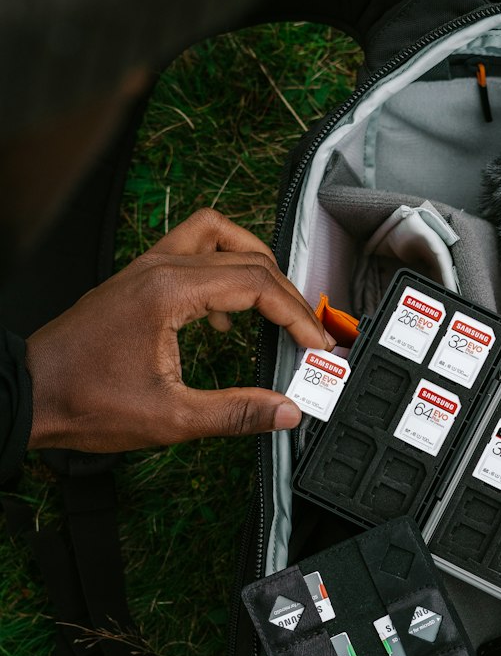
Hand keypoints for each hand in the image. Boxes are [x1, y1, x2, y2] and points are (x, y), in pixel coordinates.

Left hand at [25, 209, 331, 449]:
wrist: (30, 394)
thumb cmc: (83, 401)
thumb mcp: (171, 419)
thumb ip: (237, 413)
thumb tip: (287, 411)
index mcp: (169, 292)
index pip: (257, 284)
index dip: (296, 315)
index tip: (316, 343)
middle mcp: (158, 267)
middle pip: (246, 256)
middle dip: (286, 293)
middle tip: (307, 330)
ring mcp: (145, 268)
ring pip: (218, 236)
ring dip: (255, 264)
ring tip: (276, 305)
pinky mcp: (137, 279)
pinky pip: (192, 251)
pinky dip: (222, 271)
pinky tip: (225, 318)